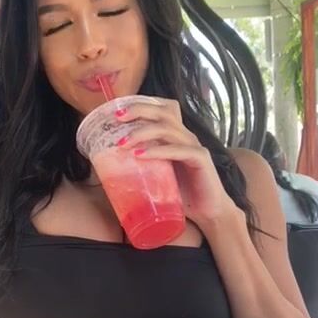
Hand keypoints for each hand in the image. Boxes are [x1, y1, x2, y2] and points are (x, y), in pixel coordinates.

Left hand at [116, 98, 236, 228]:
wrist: (210, 212)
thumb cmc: (182, 195)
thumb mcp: (157, 176)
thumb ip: (142, 166)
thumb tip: (108, 168)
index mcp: (176, 136)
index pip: (162, 108)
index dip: (141, 104)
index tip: (117, 111)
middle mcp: (186, 136)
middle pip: (163, 111)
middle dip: (138, 110)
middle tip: (117, 117)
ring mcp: (194, 146)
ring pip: (168, 129)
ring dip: (142, 133)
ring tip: (122, 143)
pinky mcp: (201, 160)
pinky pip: (178, 150)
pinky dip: (157, 151)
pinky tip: (140, 156)